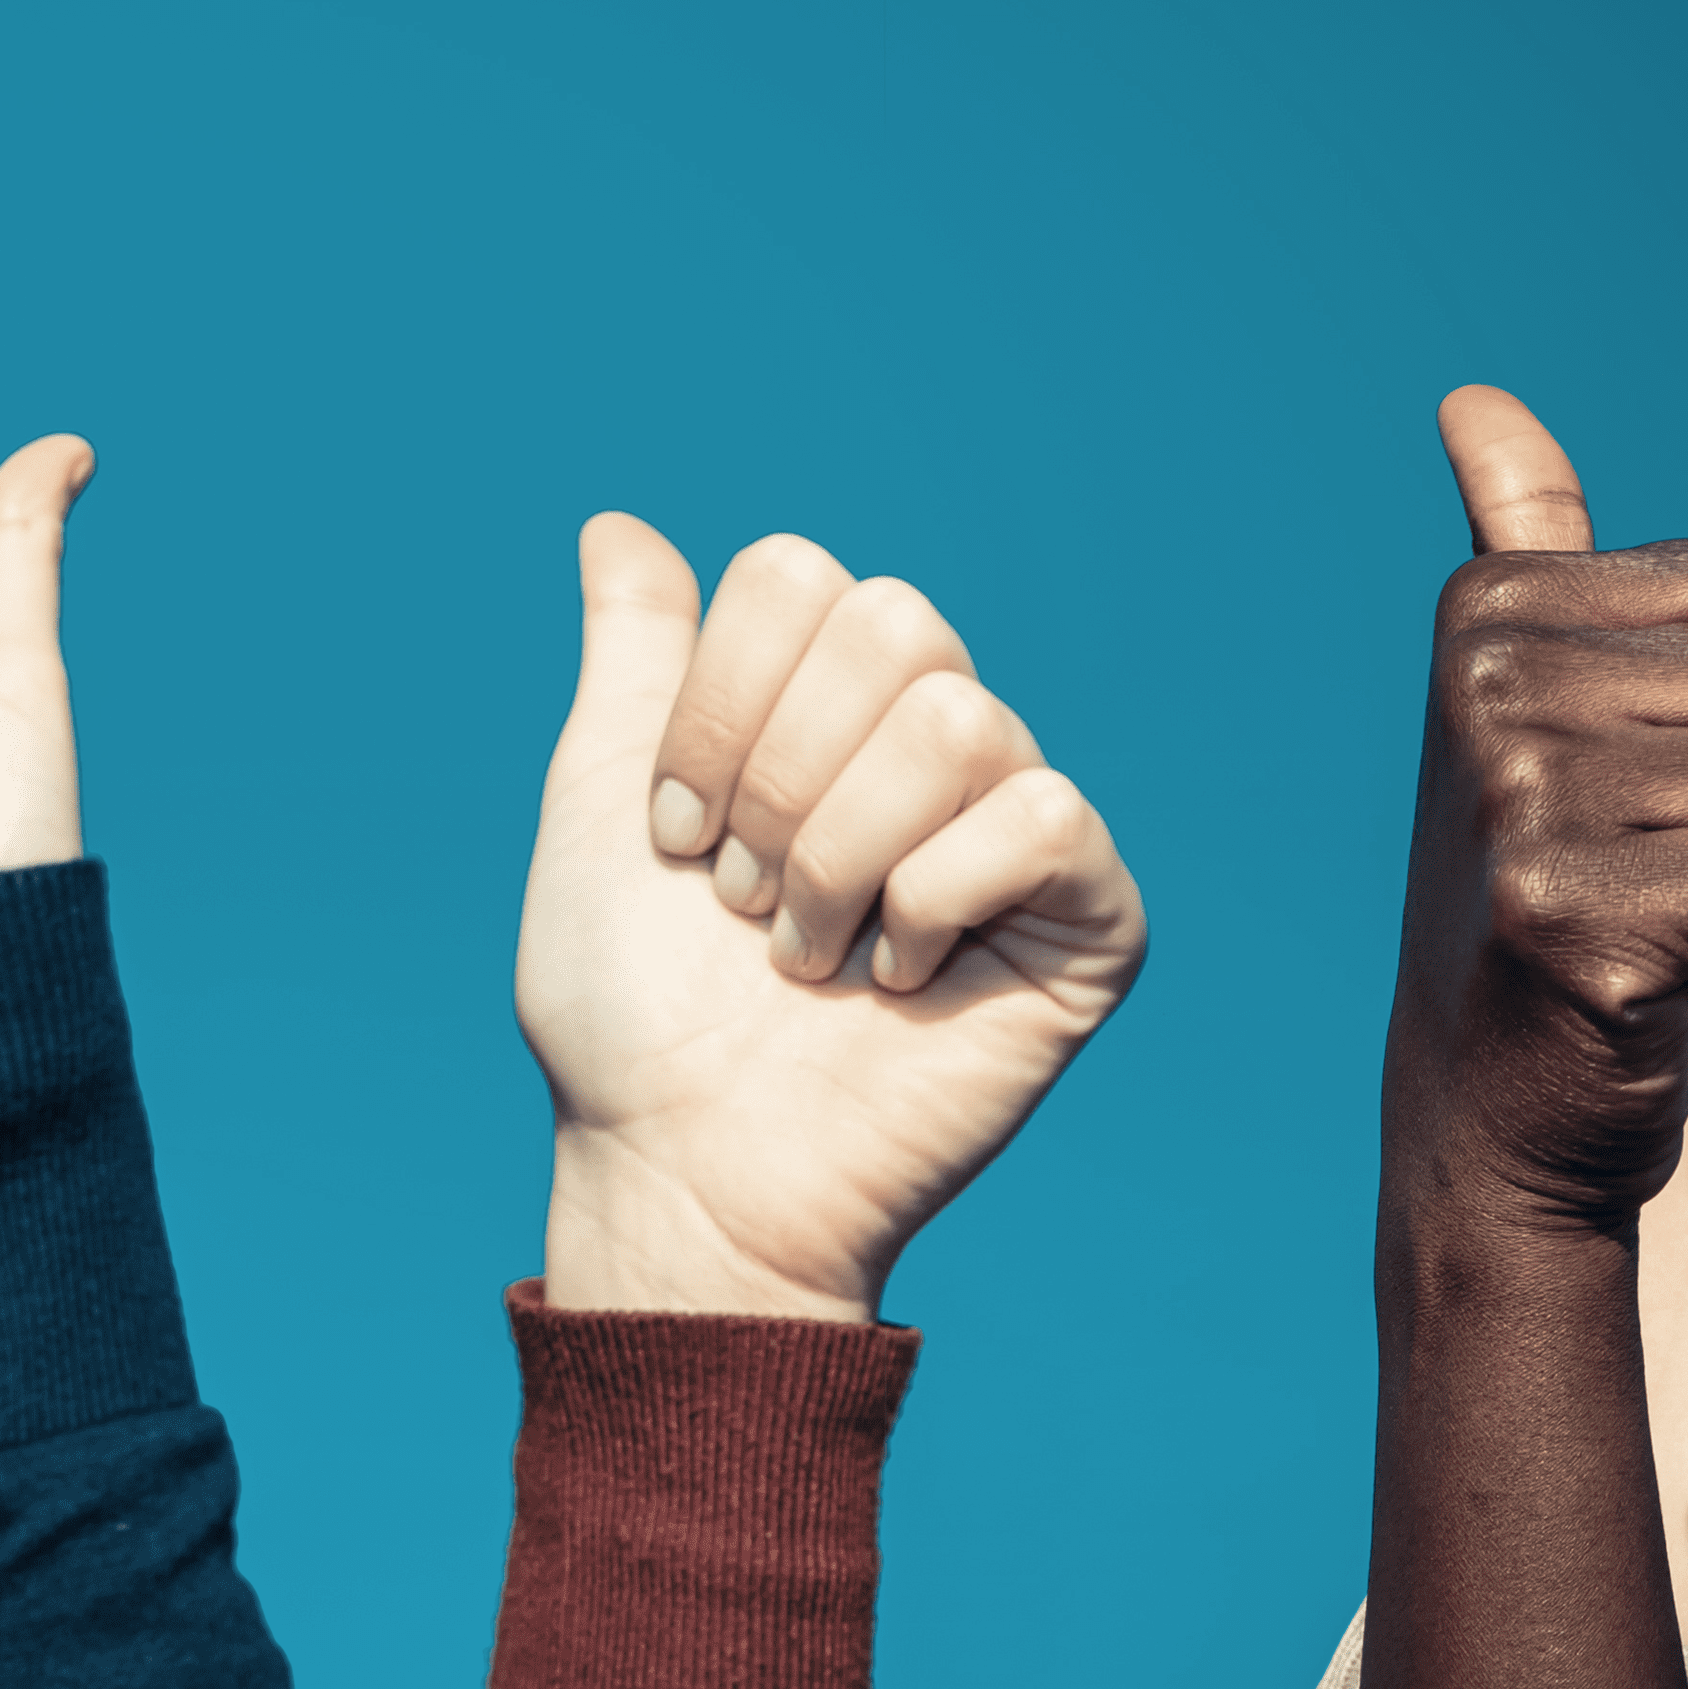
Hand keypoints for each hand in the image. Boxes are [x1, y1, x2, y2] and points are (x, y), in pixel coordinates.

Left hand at [532, 514, 1143, 1319]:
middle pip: (894, 622)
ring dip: (841, 859)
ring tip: (807, 957)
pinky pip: (1043, 817)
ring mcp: (1016, 824)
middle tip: (744, 901)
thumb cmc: (634, 1013)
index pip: (797, 576)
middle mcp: (930, 742)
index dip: (713, 709)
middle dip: (779, 780)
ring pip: (958, 720)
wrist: (684, 1168)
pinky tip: (897, 985)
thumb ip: (631, 660)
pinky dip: (934, 903)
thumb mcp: (597, 811)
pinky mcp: (1090, 916)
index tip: (670, 838)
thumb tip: (617, 521)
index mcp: (821, 702)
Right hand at [1392, 404, 1687, 1224]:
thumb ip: (1529, 535)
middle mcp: (1494, 684)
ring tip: (1664, 910)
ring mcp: (1523, 799)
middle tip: (1665, 855)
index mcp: (1497, 605)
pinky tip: (1659, 973)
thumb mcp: (1530, 692)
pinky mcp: (1569, 917)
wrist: (1496, 1092)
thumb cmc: (1553, 874)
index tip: (1656, 761)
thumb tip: (1473, 396)